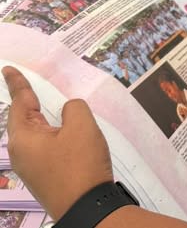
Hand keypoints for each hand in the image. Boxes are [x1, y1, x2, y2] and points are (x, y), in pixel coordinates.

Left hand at [2, 66, 112, 219]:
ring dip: (47, 119)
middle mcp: (22, 152)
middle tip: (31, 83)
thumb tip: (68, 112)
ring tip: (56, 108)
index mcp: (24, 137)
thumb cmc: (80, 164)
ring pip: (38, 133)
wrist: (88, 208)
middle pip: (26, 118)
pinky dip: (55, 134)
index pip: (20, 101)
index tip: (8, 68)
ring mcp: (32, 167)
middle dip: (30, 101)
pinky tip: (68, 133)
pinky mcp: (44, 176)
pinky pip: (46, 146)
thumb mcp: (81, 125)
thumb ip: (74, 107)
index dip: (16, 82)